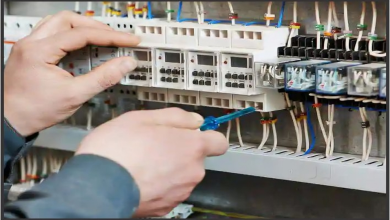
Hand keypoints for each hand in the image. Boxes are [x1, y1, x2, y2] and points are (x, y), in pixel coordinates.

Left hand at [4, 11, 139, 135]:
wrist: (11, 121)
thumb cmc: (34, 111)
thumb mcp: (75, 95)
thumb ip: (103, 77)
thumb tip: (124, 64)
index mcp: (39, 51)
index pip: (81, 34)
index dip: (110, 36)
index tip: (127, 40)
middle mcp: (31, 43)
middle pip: (69, 20)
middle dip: (96, 28)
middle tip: (116, 38)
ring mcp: (30, 46)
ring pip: (59, 23)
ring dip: (82, 29)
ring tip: (102, 40)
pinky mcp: (32, 52)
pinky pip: (54, 34)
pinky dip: (72, 37)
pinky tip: (82, 49)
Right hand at [75, 108, 228, 216]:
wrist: (96, 186)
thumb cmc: (116, 150)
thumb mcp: (143, 117)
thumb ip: (176, 117)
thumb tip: (194, 120)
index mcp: (190, 146)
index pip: (219, 142)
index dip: (208, 135)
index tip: (197, 133)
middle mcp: (191, 171)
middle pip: (196, 158)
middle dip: (180, 150)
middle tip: (156, 143)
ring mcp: (180, 191)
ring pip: (182, 174)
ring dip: (169, 167)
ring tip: (143, 160)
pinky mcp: (166, 206)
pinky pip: (170, 190)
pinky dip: (159, 184)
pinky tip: (140, 176)